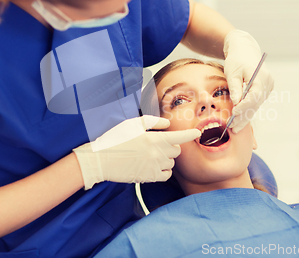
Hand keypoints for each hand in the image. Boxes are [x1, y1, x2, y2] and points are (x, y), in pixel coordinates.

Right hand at [73, 116, 200, 188]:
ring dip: (166, 159)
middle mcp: (157, 153)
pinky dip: (163, 171)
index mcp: (154, 138)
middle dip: (171, 147)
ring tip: (151, 155)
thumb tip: (167, 124)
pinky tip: (153, 166)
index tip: (198, 134)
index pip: (179, 137)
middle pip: (176, 151)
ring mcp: (154, 167)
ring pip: (171, 163)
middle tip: (157, 144)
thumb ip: (153, 122)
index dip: (190, 135)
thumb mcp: (133, 124)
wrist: (101, 160)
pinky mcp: (149, 178)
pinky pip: (166, 175)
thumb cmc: (115, 139)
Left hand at [223, 30, 273, 132]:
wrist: (245, 50)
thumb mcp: (232, 72)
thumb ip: (235, 88)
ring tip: (234, 129)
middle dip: (244, 116)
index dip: (244, 107)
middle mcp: (267, 84)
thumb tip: (236, 103)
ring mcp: (267, 87)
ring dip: (245, 117)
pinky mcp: (264, 90)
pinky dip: (248, 111)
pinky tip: (240, 121)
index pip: (254, 96)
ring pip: (256, 105)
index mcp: (261, 78)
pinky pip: (256, 103)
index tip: (234, 113)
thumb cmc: (236, 59)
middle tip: (232, 128)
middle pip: (256, 104)